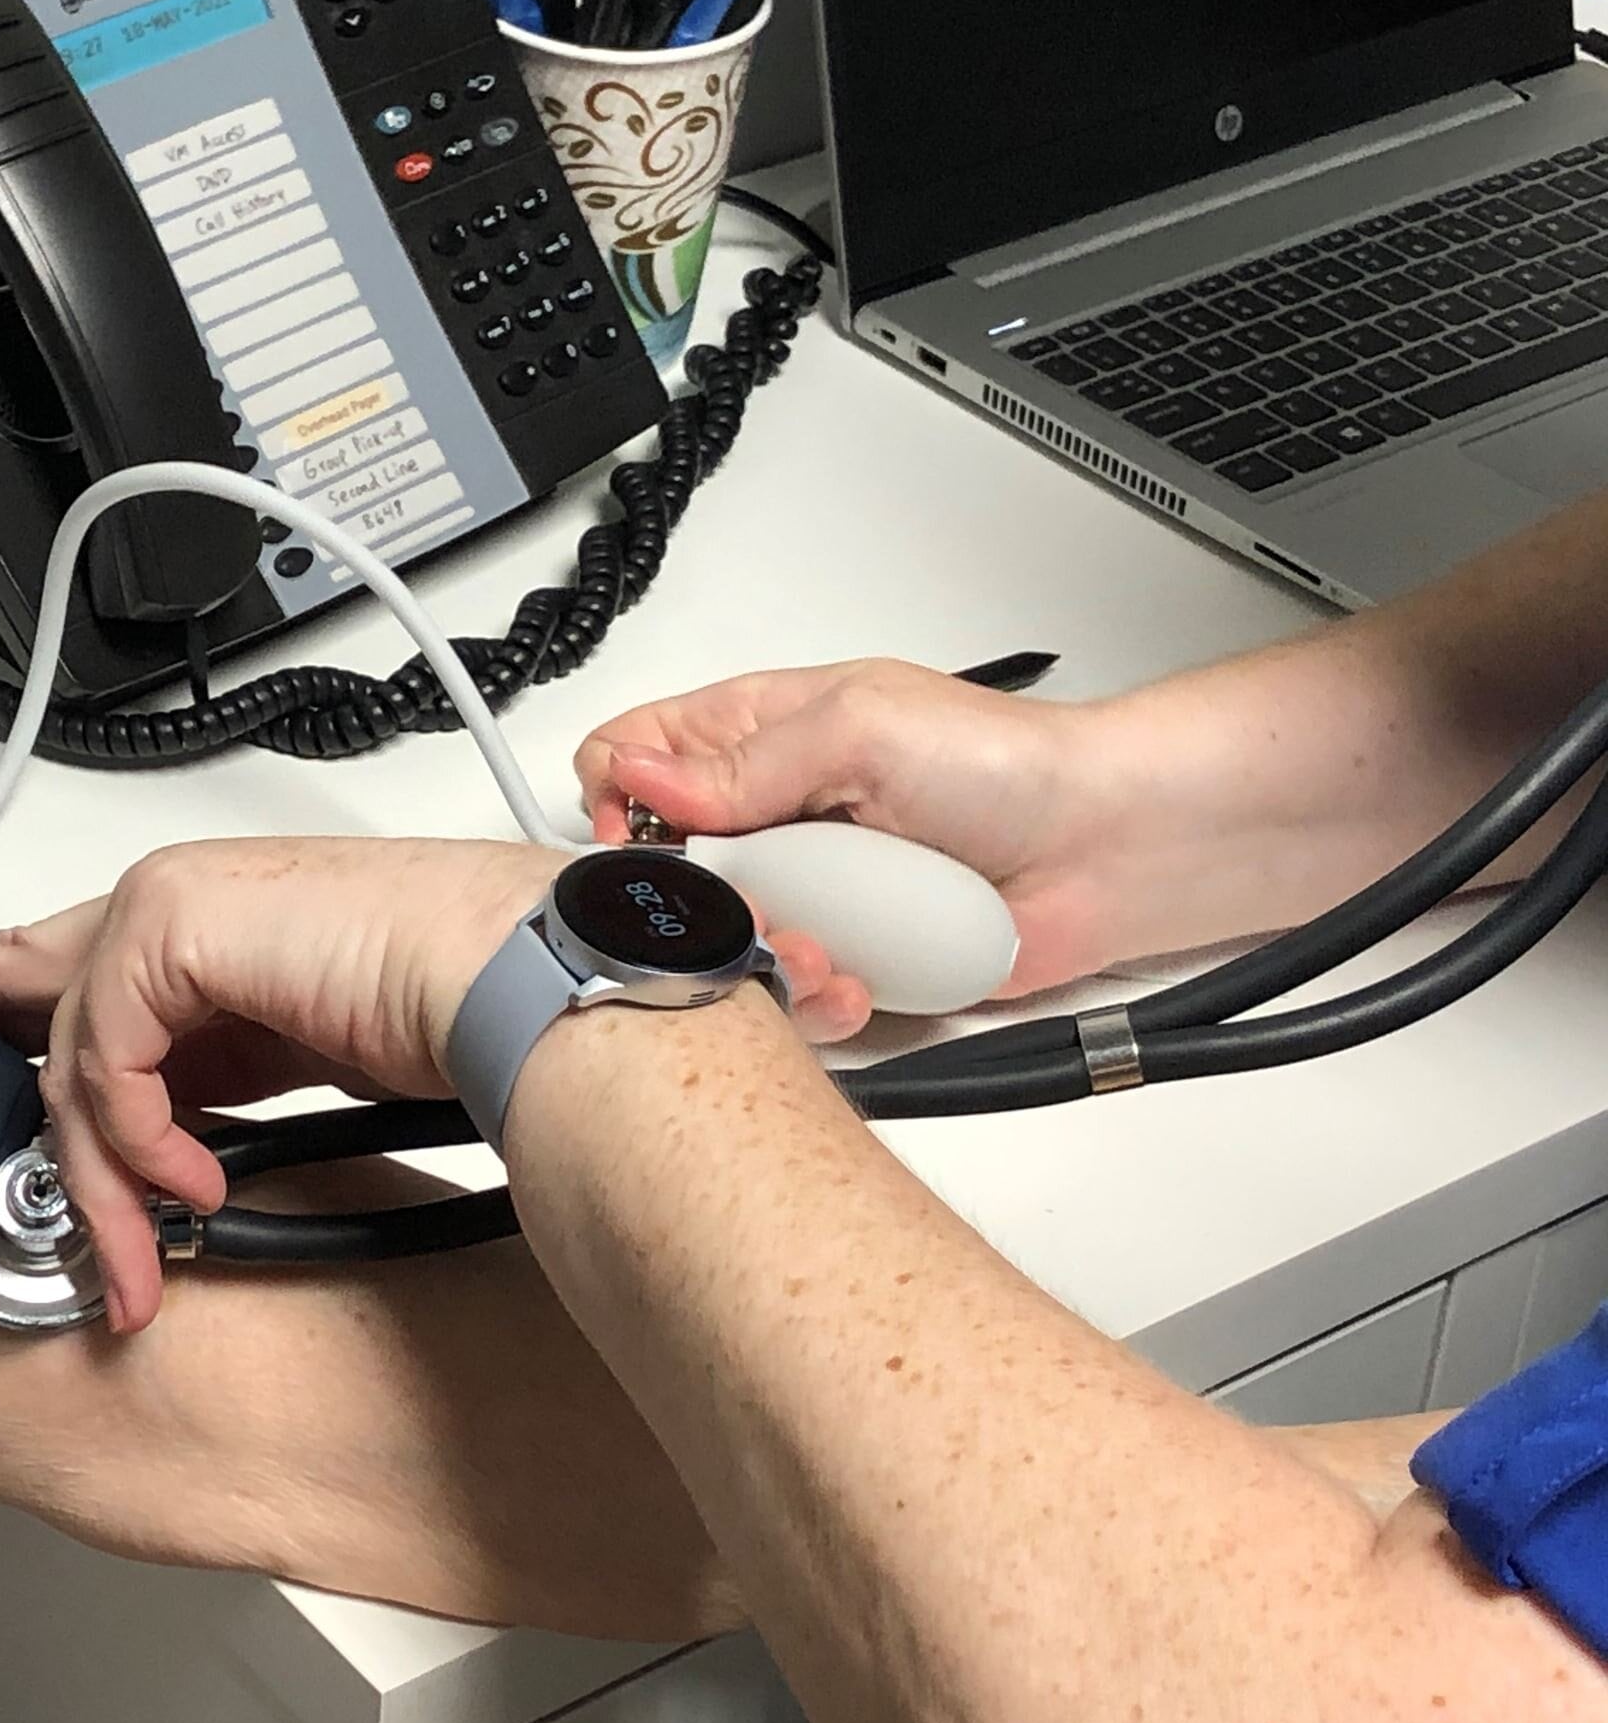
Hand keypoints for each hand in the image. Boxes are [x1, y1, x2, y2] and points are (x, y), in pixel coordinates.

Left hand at [0, 836, 858, 1332]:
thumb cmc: (471, 1017)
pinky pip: (103, 1054)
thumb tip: (181, 1166)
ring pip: (70, 1051)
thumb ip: (232, 1088)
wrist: (537, 988)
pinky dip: (133, 1137)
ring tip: (145, 1258)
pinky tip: (187, 1188)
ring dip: (101, 1179)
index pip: (77, 959)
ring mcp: (175, 908)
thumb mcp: (313, 1070)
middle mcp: (186, 911)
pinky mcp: (176, 925)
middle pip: (34, 980)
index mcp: (221, 933)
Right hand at [576, 660, 1125, 1007]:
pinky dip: (809, 993)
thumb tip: (638, 774)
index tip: (648, 834)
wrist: (1103, 850)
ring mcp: (805, 887)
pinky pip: (786, 991)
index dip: (619, 798)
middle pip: (661, 863)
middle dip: (684, 893)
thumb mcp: (858, 729)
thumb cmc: (1003, 763)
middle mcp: (770, 811)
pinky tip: (846, 975)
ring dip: (749, 949)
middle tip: (739, 898)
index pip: (632, 756)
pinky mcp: (842, 954)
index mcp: (756, 733)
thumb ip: (741, 761)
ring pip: (715, 938)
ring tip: (810, 941)